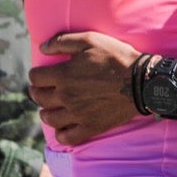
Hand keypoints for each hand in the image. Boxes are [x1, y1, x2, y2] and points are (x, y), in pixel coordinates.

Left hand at [29, 31, 139, 146]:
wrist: (142, 81)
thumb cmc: (116, 58)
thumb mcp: (90, 40)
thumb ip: (62, 42)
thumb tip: (41, 47)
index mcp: (63, 75)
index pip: (35, 78)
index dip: (37, 74)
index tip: (42, 73)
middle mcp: (66, 96)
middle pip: (39, 98)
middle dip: (38, 91)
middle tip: (44, 89)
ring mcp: (77, 114)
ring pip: (49, 118)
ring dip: (46, 111)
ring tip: (51, 107)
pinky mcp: (90, 127)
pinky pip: (66, 137)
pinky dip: (61, 132)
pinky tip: (63, 126)